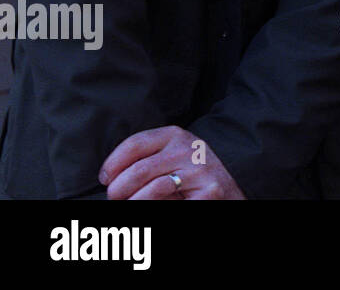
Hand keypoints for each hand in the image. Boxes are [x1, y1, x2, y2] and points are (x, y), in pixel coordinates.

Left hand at [100, 126, 245, 199]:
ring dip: (134, 204)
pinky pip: (169, 205)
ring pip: (152, 191)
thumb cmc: (191, 174)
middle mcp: (189, 149)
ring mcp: (200, 171)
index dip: (113, 164)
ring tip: (131, 206)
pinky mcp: (209, 193)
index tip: (105, 179)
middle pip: (139, 170)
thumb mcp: (171, 155)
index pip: (135, 144)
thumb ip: (148, 157)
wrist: (231, 188)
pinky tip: (158, 207)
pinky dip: (155, 208)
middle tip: (115, 198)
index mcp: (176, 135)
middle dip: (119, 190)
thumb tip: (109, 177)